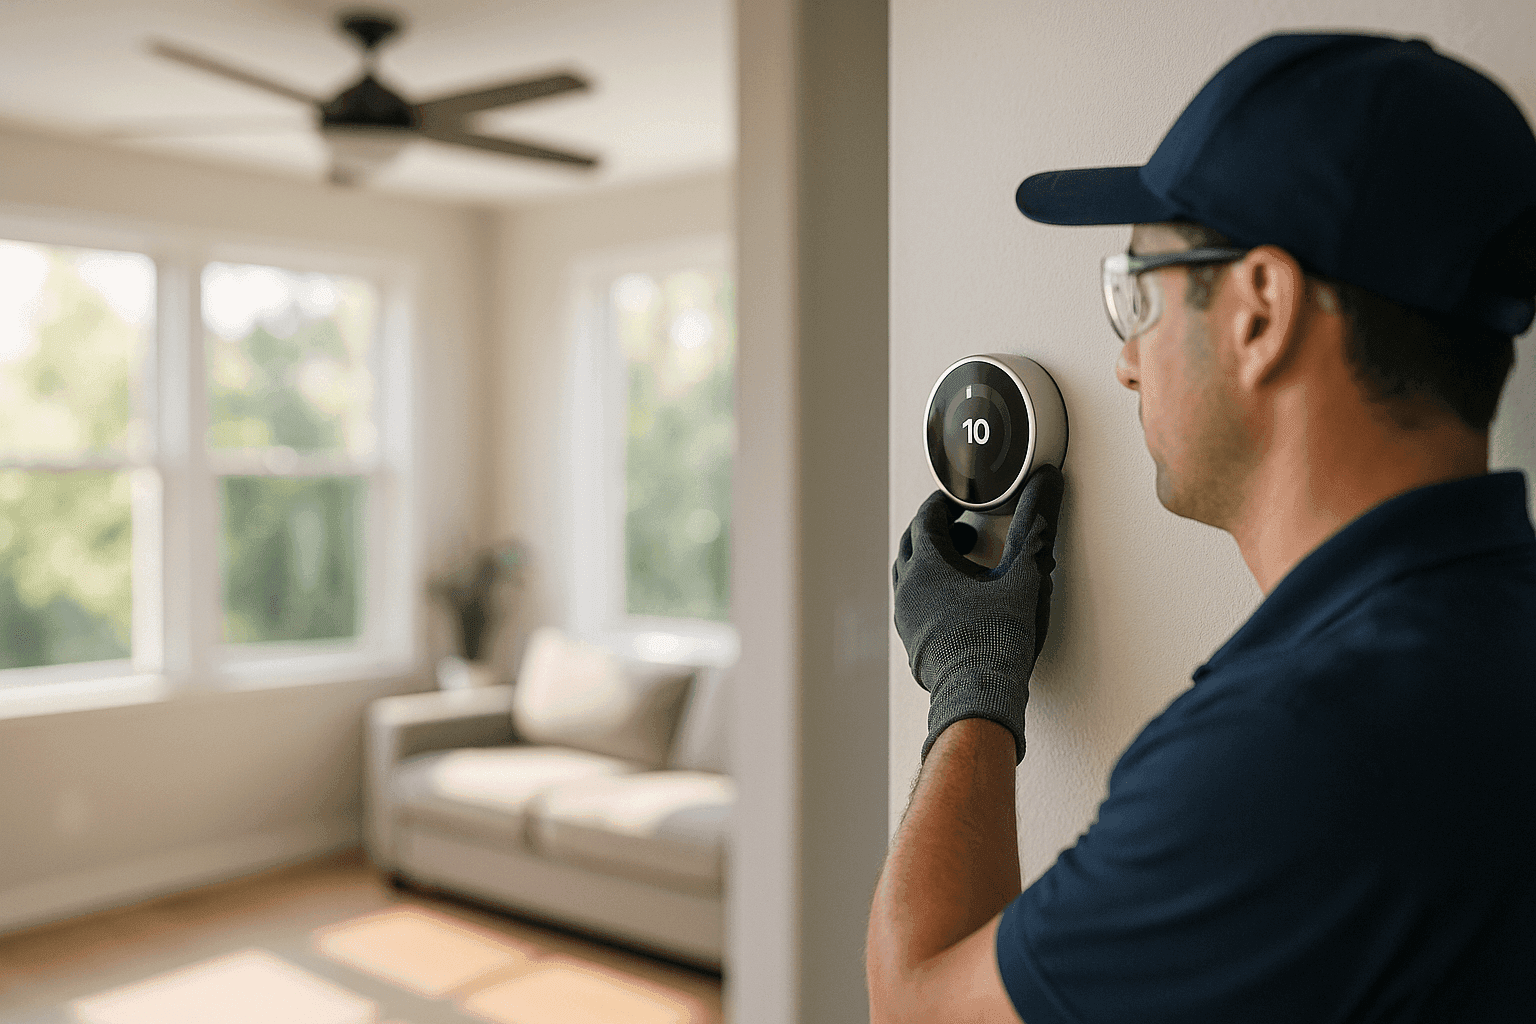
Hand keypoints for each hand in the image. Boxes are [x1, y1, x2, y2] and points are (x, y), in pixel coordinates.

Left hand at [892, 465, 1064, 762]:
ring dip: (932, 560)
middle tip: (964, 525)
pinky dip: (930, 587)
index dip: (943, 504)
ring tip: (966, 561)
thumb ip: (1034, 524)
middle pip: (912, 545)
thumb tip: (1044, 482)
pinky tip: (960, 598)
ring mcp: (907, 618)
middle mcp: (908, 590)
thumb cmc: (999, 640)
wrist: (979, 697)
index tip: (960, 500)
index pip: (925, 519)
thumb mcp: (1023, 575)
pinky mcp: (914, 641)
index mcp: (927, 567)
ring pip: (910, 575)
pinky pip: (914, 602)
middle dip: (936, 529)